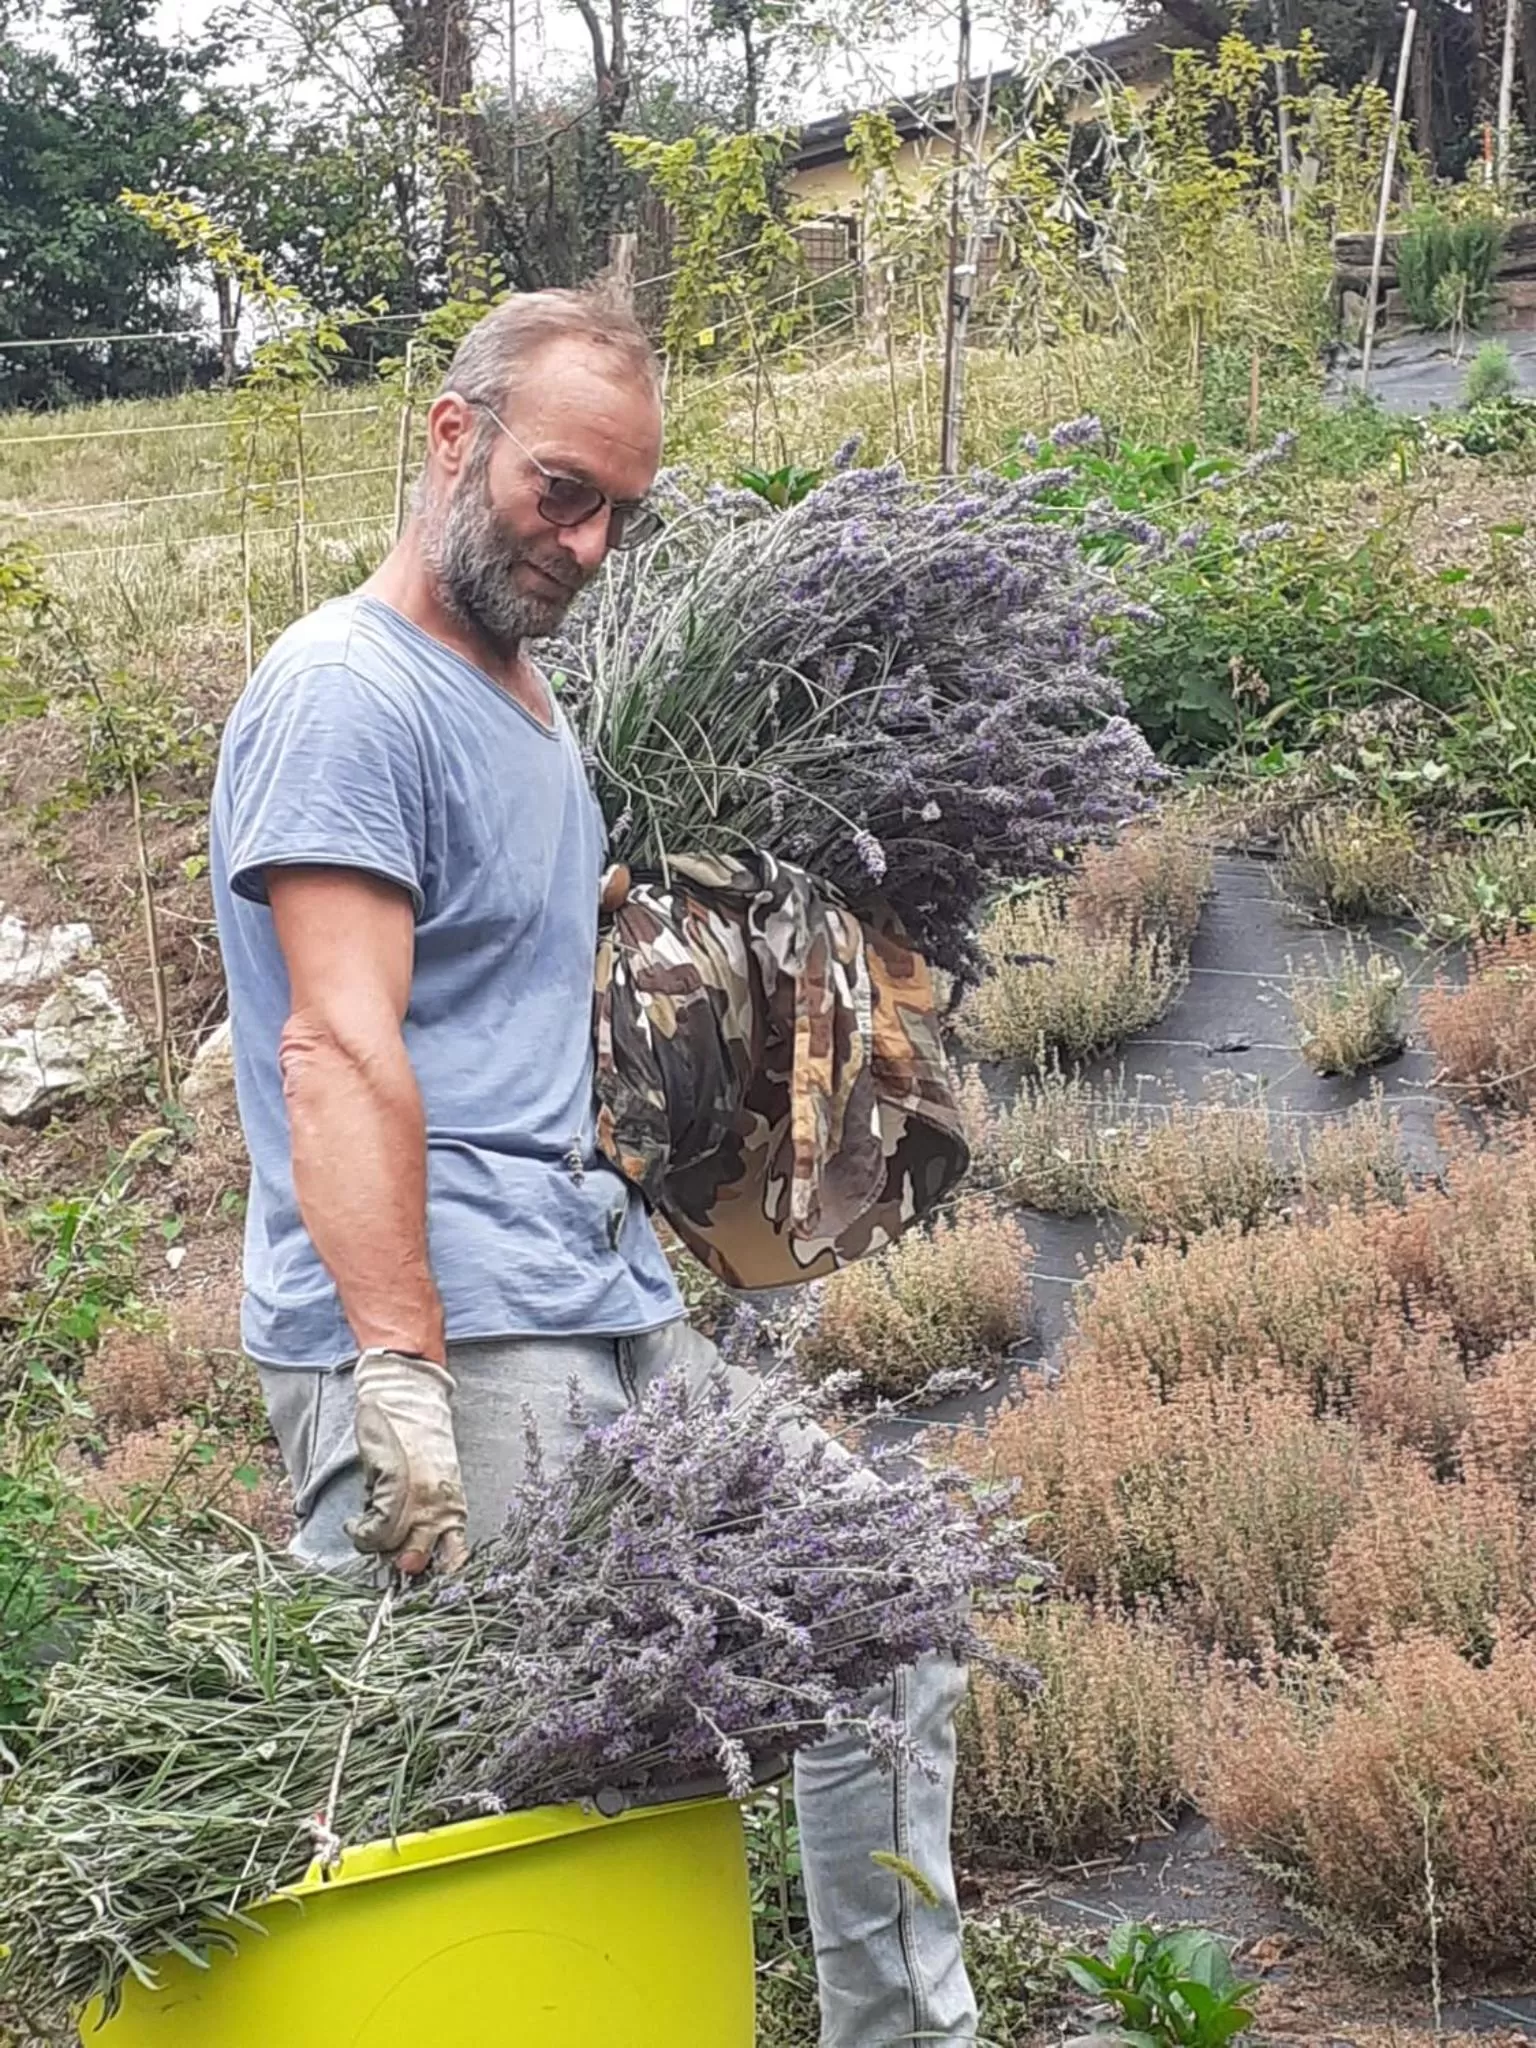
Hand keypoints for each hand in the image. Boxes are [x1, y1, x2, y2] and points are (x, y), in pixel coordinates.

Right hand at [345, 1348, 468, 1575]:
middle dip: (399, 1564)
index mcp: (453, 1506)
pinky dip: (360, 1530)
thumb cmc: (421, 1438)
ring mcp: (418, 1496)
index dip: (439, 1576)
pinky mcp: (394, 1483)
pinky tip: (354, 1522)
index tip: (424, 1585)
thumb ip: (427, 1515)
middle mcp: (440, 1505)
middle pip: (419, 1560)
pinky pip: (375, 1526)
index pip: (454, 1557)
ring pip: (392, 1547)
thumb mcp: (436, 1480)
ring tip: (365, 1528)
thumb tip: (409, 1556)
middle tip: (386, 1551)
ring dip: (373, 1544)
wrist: (409, 1397)